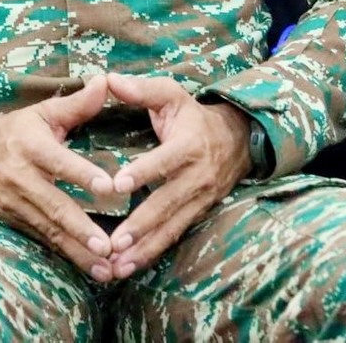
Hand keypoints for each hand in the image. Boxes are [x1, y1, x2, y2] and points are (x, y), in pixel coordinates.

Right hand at [0, 75, 117, 279]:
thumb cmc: (13, 130)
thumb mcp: (41, 112)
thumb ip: (78, 103)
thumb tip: (108, 82)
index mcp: (32, 147)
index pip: (60, 161)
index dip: (83, 174)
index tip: (109, 187)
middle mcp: (22, 178)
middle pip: (54, 206)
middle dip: (81, 229)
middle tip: (108, 247)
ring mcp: (14, 204)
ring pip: (49, 231)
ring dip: (77, 252)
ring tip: (105, 270)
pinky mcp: (12, 221)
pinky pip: (41, 242)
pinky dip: (64, 257)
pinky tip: (88, 270)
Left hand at [101, 73, 252, 280]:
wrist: (237, 140)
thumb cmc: (192, 115)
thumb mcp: (172, 94)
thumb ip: (141, 89)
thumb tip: (108, 79)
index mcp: (189, 144)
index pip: (164, 160)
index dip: (143, 172)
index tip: (118, 184)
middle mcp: (197, 176)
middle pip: (167, 203)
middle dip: (140, 224)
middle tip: (113, 241)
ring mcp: (199, 199)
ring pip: (171, 227)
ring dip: (144, 247)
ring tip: (117, 263)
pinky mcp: (197, 214)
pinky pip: (174, 236)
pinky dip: (152, 253)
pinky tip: (129, 266)